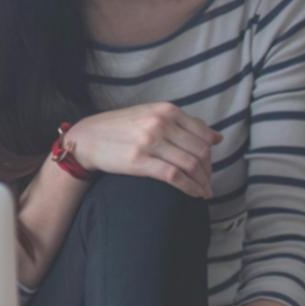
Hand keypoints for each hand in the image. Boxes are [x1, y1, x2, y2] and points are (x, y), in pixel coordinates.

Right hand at [69, 103, 221, 198]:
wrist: (87, 138)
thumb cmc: (120, 128)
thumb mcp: (150, 115)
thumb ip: (181, 124)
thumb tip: (216, 138)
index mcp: (166, 110)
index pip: (203, 135)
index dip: (211, 155)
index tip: (209, 167)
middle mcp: (160, 123)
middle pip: (200, 151)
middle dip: (208, 171)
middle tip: (207, 183)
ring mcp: (150, 141)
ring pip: (191, 164)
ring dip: (202, 182)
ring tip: (204, 192)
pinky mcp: (140, 161)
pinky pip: (175, 176)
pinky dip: (190, 188)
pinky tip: (194, 194)